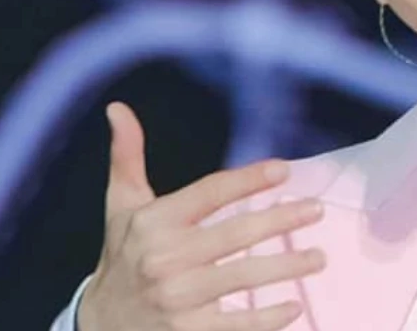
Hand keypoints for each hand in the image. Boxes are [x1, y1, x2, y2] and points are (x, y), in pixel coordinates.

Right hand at [77, 102, 325, 330]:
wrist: (98, 324)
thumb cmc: (121, 255)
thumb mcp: (120, 205)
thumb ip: (126, 155)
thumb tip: (118, 107)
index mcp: (153, 222)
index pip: (210, 193)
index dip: (249, 180)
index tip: (284, 170)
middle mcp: (165, 258)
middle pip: (236, 233)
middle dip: (281, 220)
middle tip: (317, 210)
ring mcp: (178, 298)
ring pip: (244, 277)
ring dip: (287, 267)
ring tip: (318, 257)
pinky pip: (237, 325)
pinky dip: (269, 318)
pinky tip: (295, 306)